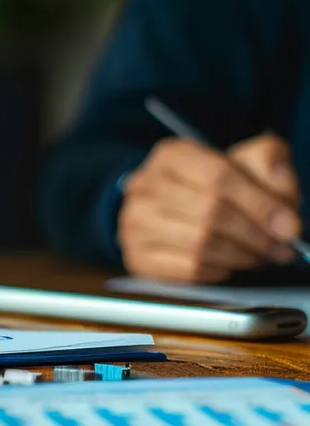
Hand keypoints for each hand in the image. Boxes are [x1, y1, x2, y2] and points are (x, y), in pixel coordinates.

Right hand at [118, 133, 300, 282]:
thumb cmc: (215, 186)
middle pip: (210, 213)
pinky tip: (229, 264)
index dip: (260, 205)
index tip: (290, 227)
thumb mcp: (245, 161)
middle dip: (255, 235)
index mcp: (172, 155)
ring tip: (260, 256)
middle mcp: (145, 186)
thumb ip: (270, 163)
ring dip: (241, 255)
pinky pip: (187, 269)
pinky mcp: (138, 255)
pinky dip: (218, 270)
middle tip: (281, 248)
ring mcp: (135, 222)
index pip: (219, 178)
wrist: (173, 208)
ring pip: (200, 244)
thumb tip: (282, 199)